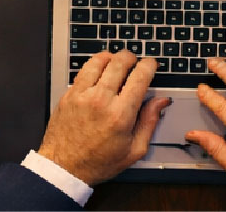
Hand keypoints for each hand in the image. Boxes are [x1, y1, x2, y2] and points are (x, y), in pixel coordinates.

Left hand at [36, 51, 167, 185]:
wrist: (64, 168)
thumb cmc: (98, 162)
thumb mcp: (134, 150)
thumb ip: (150, 122)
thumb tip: (161, 102)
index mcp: (120, 115)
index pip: (139, 77)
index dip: (149, 65)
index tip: (151, 65)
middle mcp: (101, 101)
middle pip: (120, 62)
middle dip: (132, 57)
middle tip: (135, 62)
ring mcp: (82, 95)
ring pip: (100, 60)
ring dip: (112, 57)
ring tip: (117, 62)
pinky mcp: (69, 94)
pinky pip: (84, 69)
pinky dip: (95, 64)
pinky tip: (100, 70)